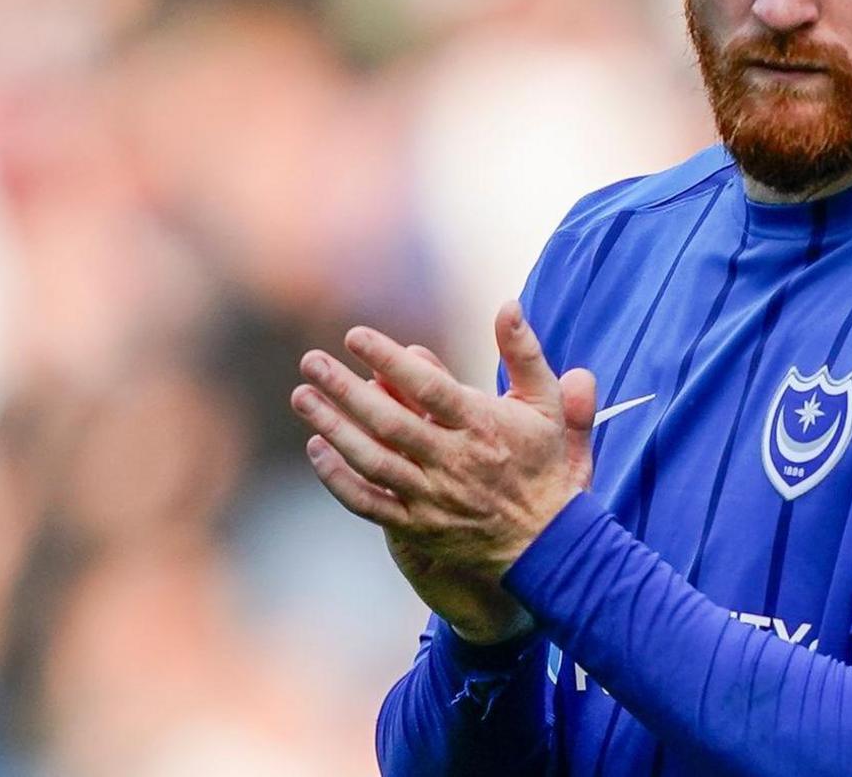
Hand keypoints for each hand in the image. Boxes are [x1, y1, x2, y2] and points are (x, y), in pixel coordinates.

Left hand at [289, 303, 596, 638]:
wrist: (549, 546)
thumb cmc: (545, 465)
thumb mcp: (548, 404)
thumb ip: (525, 353)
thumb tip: (507, 305)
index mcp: (484, 426)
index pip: (428, 387)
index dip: (389, 359)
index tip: (354, 336)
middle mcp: (454, 462)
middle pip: (389, 421)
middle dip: (344, 389)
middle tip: (311, 361)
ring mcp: (433, 497)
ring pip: (372, 460)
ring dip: (333, 426)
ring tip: (302, 396)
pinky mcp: (418, 527)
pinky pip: (368, 502)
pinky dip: (338, 478)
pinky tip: (317, 449)